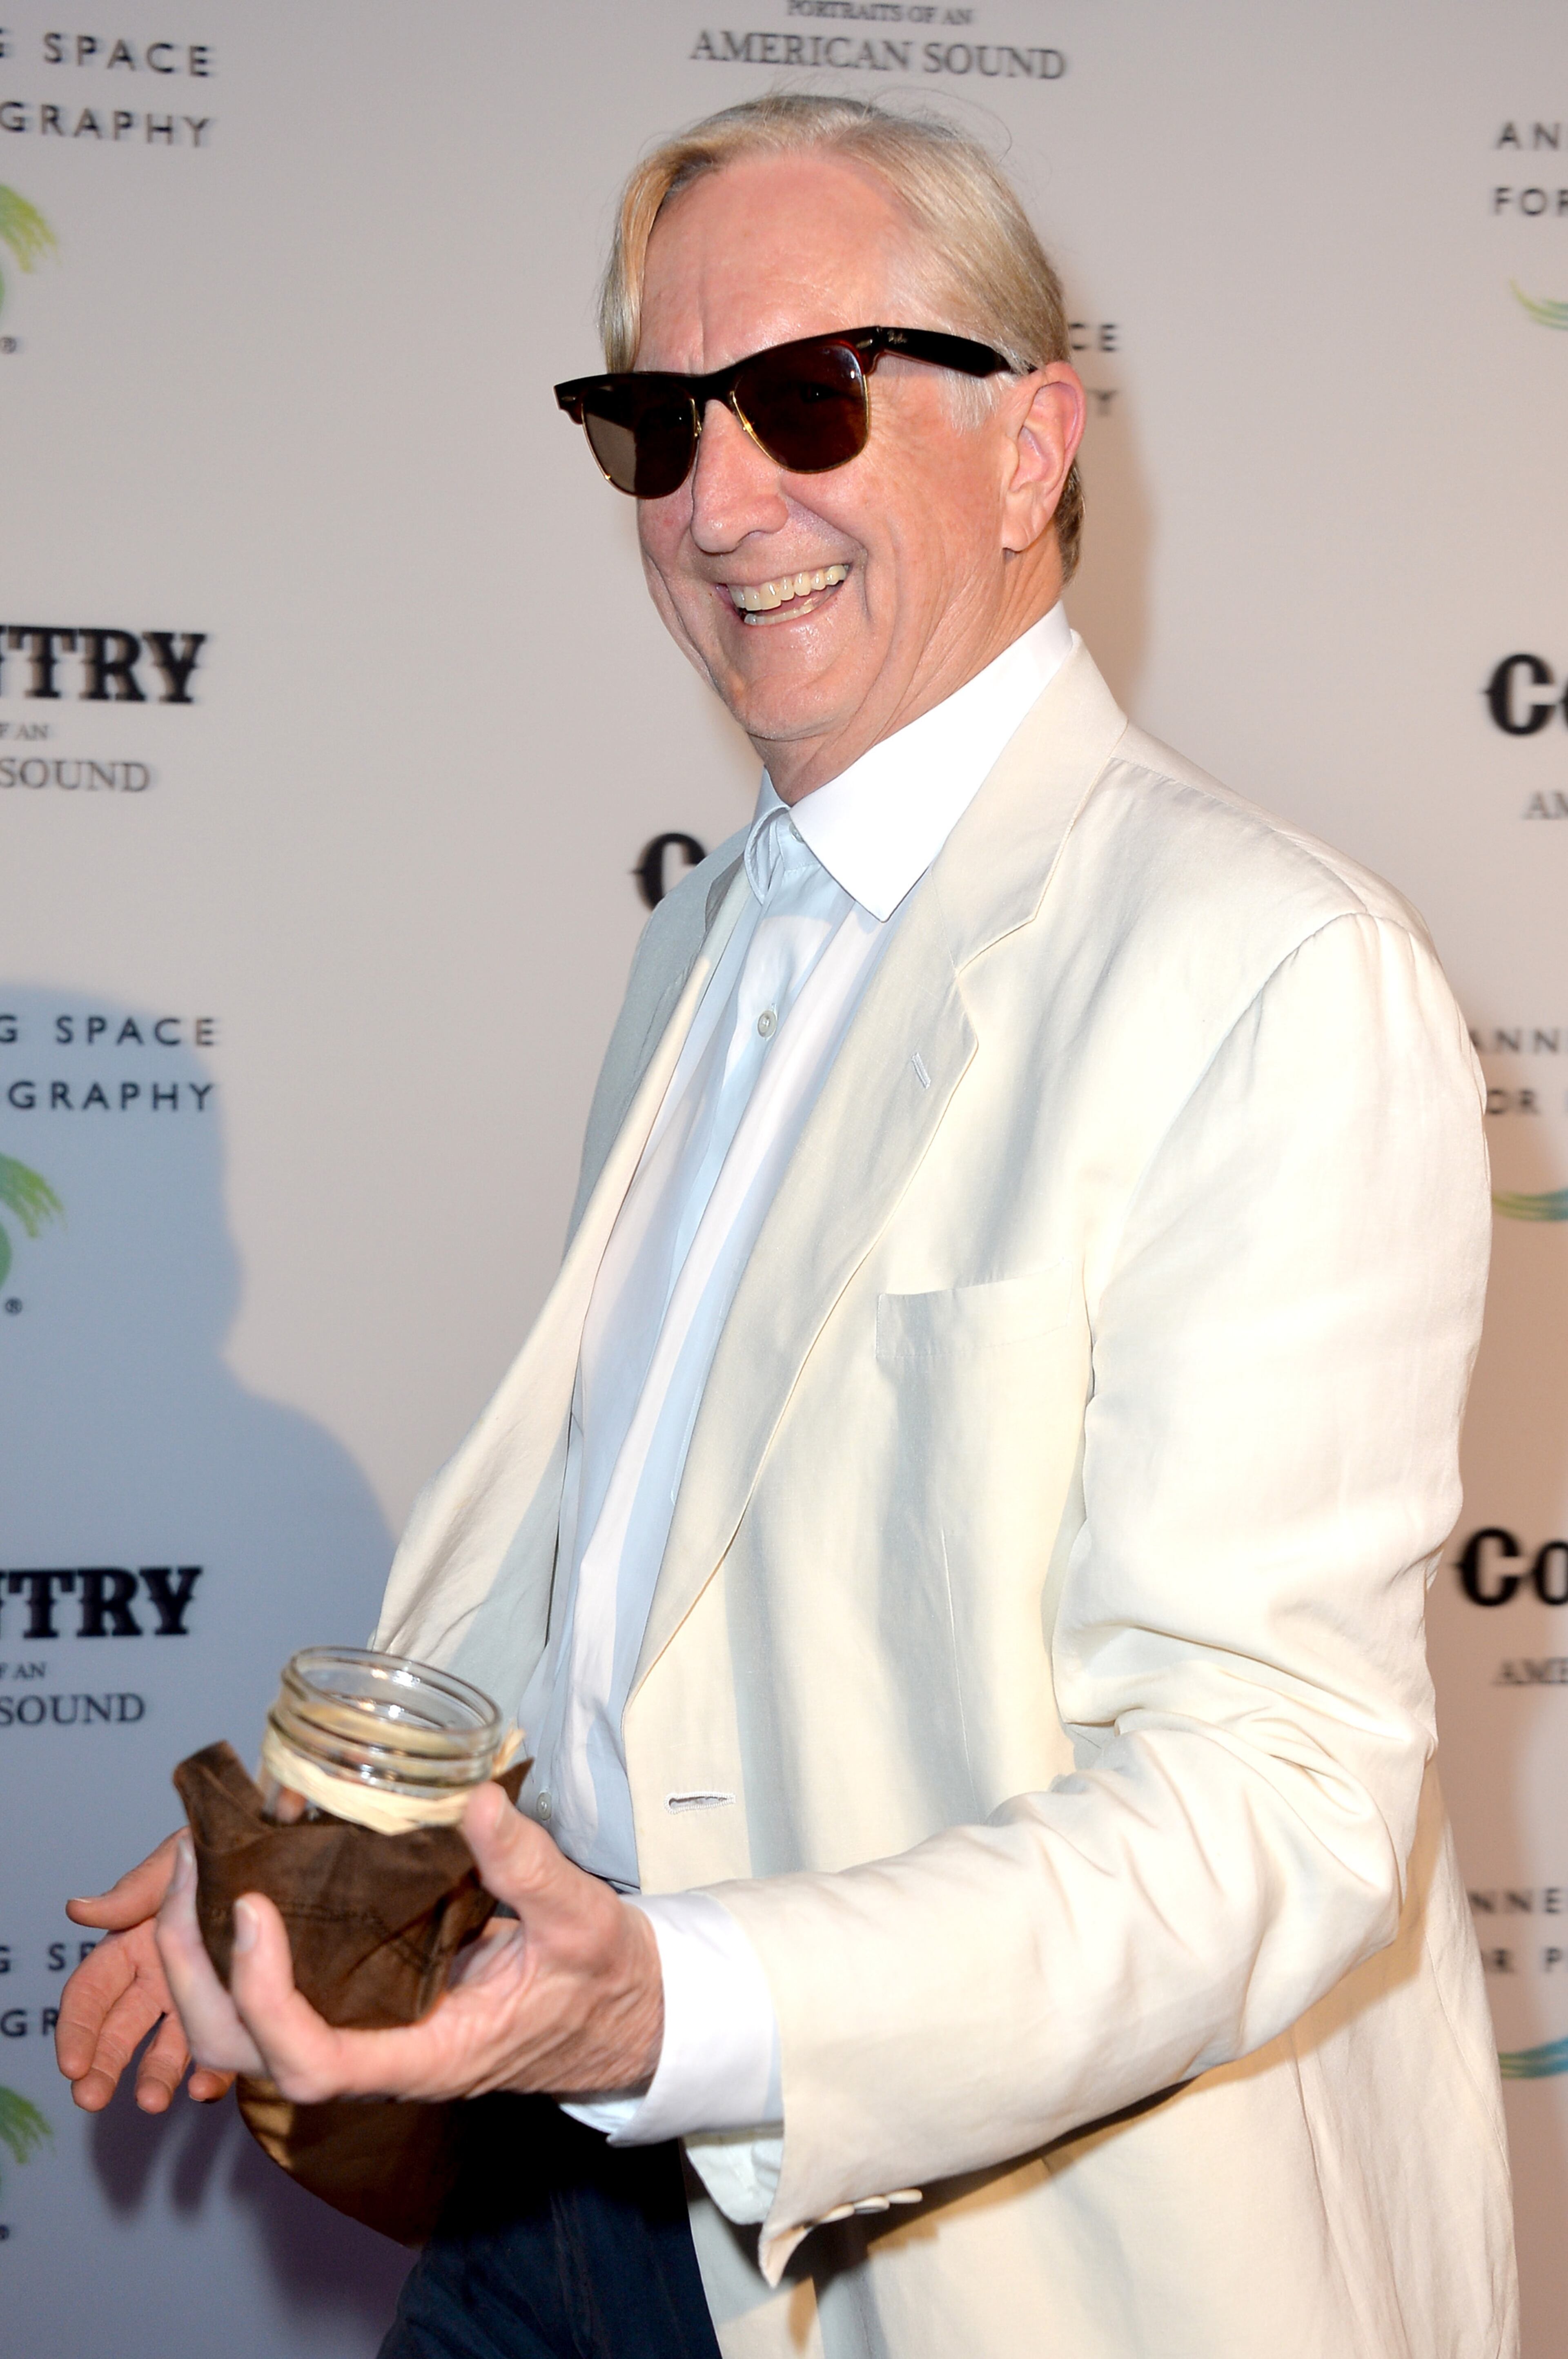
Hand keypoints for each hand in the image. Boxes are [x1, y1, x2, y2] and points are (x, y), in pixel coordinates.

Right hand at [55, 1835, 235, 2112]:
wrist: (295, 1848)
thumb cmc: (235, 1846)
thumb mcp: (185, 1856)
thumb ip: (138, 1889)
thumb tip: (80, 1910)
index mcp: (139, 1940)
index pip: (94, 1989)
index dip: (78, 2026)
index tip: (74, 2062)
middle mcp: (164, 1974)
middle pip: (122, 2029)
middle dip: (104, 2064)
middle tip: (94, 2095)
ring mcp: (202, 1995)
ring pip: (168, 2047)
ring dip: (155, 2075)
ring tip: (154, 2100)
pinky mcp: (241, 2012)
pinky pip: (225, 2050)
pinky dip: (213, 2071)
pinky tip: (208, 2085)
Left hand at [153, 1781, 664, 2104]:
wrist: (621, 2014)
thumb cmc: (601, 1980)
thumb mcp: (581, 1920)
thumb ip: (530, 1866)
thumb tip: (477, 1800)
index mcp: (427, 2056)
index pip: (314, 2066)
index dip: (266, 2000)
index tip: (254, 1911)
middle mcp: (378, 2058)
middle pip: (245, 2056)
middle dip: (194, 1974)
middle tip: (191, 1870)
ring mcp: (363, 2035)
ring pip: (241, 2034)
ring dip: (199, 1960)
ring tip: (196, 1867)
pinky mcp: (363, 2005)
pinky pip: (271, 1996)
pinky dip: (236, 1946)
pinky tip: (242, 1875)